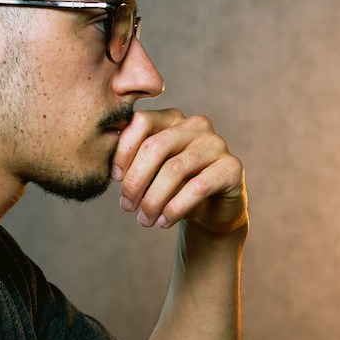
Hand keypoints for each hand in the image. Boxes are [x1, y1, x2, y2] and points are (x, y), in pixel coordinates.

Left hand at [111, 108, 246, 235]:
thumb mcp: (151, 172)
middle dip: (135, 180)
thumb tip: (108, 167)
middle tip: (127, 207)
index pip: (141, 122)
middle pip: (156, 146)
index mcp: (173, 118)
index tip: (113, 179)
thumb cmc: (175, 189)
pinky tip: (164, 222)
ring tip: (144, 220)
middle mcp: (197, 125)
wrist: (212, 212)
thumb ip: (133, 160)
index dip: (122, 151)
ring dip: (153, 200)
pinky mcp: (232, 168)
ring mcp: (217, 144)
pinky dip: (175, 208)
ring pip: (174, 170)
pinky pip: (197, 188)